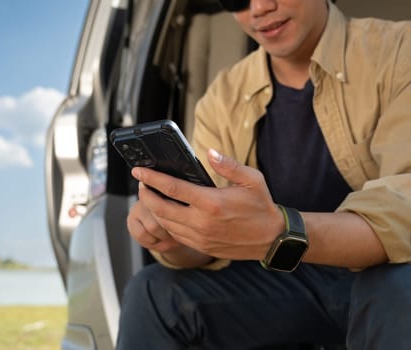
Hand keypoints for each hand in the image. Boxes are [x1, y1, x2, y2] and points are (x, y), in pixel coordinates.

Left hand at [132, 149, 284, 260]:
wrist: (272, 238)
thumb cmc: (262, 206)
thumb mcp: (252, 179)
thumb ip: (228, 165)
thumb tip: (210, 152)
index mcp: (211, 203)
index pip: (172, 188)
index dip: (151, 178)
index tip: (138, 170)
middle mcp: (201, 222)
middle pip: (160, 208)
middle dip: (146, 194)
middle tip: (141, 183)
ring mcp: (199, 237)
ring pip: (165, 223)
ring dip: (153, 209)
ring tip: (150, 195)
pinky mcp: (201, 246)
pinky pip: (175, 234)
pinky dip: (165, 222)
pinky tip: (165, 211)